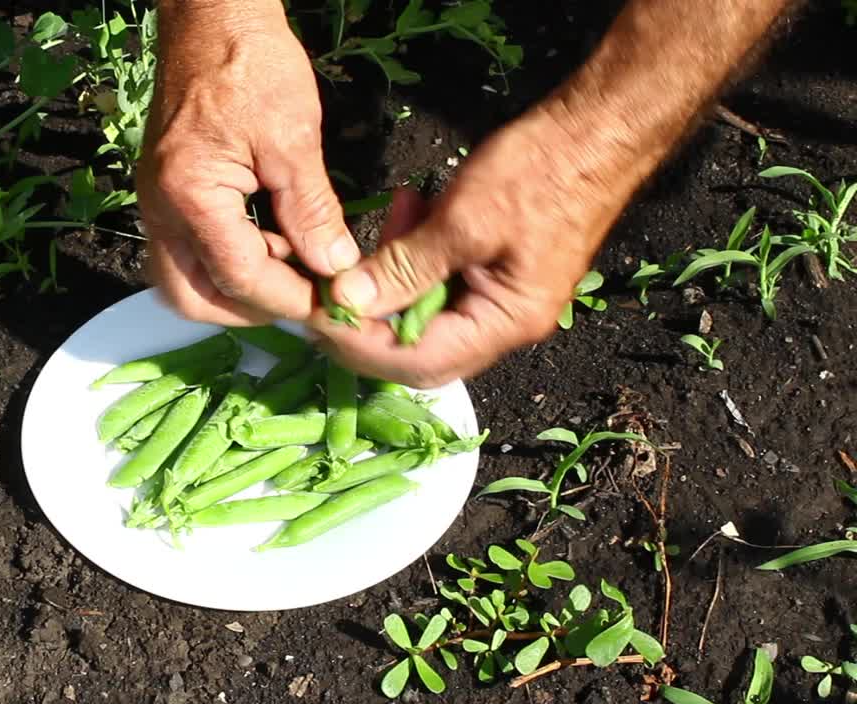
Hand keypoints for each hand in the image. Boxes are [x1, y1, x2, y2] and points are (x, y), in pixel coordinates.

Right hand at [137, 1, 358, 325]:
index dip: (290, 298)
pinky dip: (229, 260)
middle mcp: (160, 210)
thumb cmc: (250, 64)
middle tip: (304, 297)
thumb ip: (312, 212)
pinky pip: (189, 252)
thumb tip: (335, 267)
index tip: (332, 302)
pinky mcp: (167, 196)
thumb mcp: (293, 138)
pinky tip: (272, 238)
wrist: (211, 18)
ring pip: (186, 281)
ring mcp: (158, 205)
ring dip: (238, 289)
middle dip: (251, 309)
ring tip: (292, 263)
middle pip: (193, 299)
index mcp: (189, 196)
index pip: (239, 276)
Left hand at [309, 105, 635, 387]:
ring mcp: (501, 299)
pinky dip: (415, 254)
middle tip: (329, 284)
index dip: (361, 345)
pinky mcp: (494, 270)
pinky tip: (407, 210)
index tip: (317, 316)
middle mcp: (505, 325)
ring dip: (391, 276)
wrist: (600, 128)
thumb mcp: (462, 221)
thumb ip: (403, 268)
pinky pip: (441, 280)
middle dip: (369, 318)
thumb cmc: (539, 173)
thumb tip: (347, 304)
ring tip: (389, 219)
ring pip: (426, 312)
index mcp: (505, 324)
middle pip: (419, 349)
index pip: (417, 362)